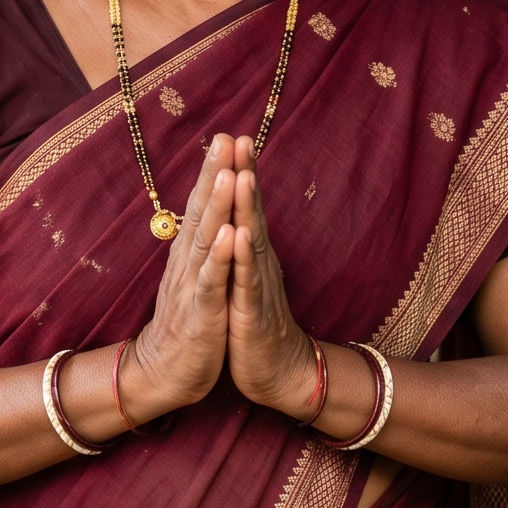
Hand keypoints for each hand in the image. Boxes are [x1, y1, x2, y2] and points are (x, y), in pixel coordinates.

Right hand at [118, 134, 237, 423]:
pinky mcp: (201, 314)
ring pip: (205, 240)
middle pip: (201, 212)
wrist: (163, 374)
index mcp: (190, 255)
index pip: (201, 206)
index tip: (227, 136)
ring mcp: (192, 287)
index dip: (213, 171)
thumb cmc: (185, 324)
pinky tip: (230, 236)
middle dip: (214, 174)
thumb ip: (198, 245)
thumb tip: (204, 214)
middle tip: (225, 137)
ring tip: (227, 173)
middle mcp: (187, 263)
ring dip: (217, 206)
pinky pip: (211, 283)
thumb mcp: (193, 279)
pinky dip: (220, 259)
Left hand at [223, 136, 320, 420]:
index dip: (238, 171)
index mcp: (251, 254)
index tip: (231, 136)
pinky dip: (242, 258)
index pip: (244, 206)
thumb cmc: (255, 323)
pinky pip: (246, 282)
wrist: (277, 372)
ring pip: (251, 240)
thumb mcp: (246, 278)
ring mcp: (258, 286)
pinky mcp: (253, 312)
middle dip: (245, 175)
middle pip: (252, 212)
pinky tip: (240, 235)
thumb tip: (238, 214)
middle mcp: (258, 263)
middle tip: (240, 138)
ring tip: (241, 175)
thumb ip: (243, 245)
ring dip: (247, 208)